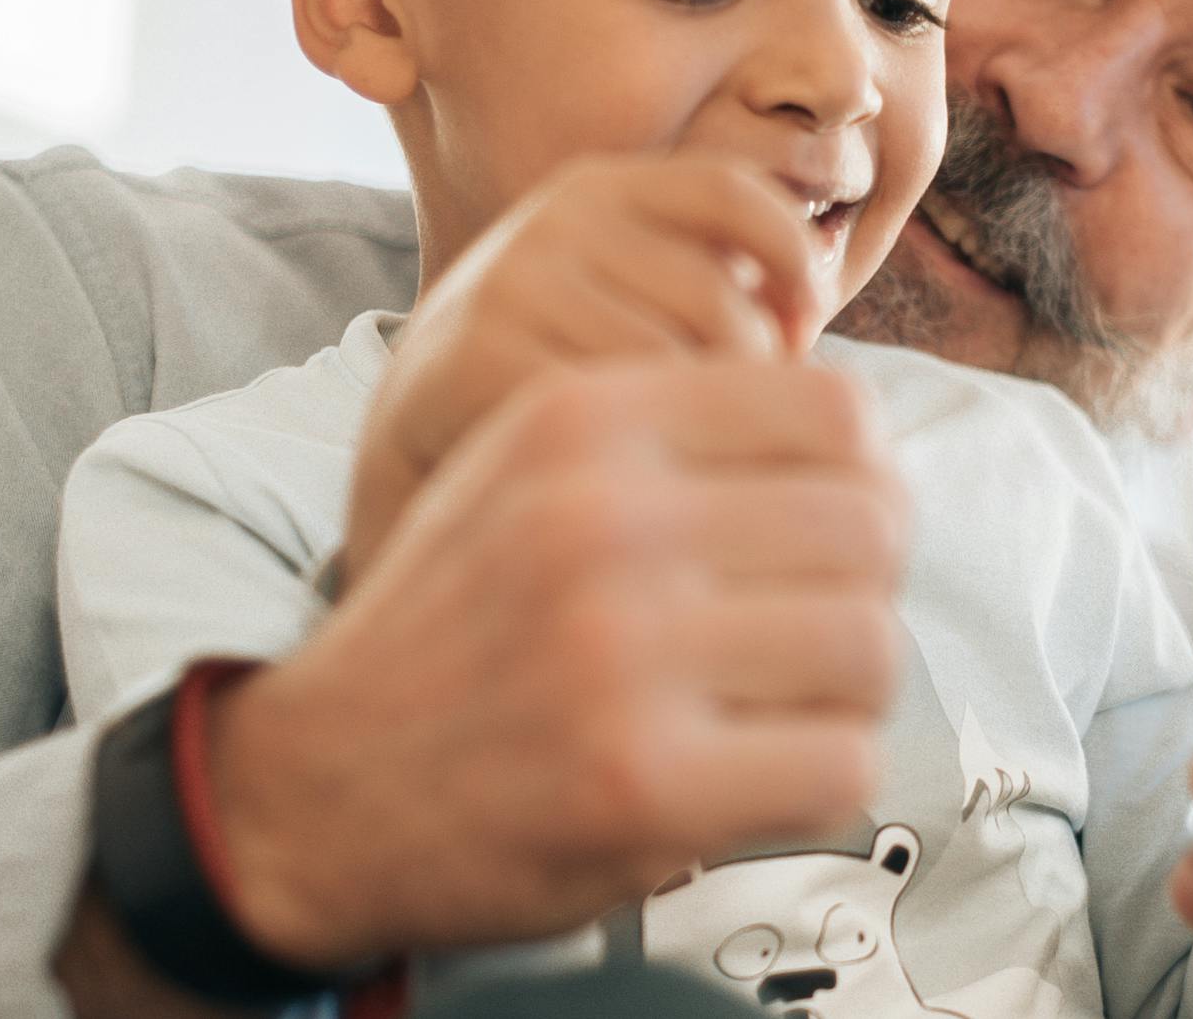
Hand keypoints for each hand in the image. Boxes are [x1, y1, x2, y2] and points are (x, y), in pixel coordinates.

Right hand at [206, 359, 908, 966]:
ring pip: (869, 646)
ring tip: (776, 709)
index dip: (861, 477)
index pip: (835, 409)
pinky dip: (817, 781)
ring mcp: (622, 652)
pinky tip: (750, 778)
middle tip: (807, 634)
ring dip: (844, 693)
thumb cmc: (454, 628)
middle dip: (860, 588)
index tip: (826, 533)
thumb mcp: (527, 468)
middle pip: (870, 526)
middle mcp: (602, 517)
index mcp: (582, 416)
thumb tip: (869, 454)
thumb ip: (674, 436)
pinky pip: (840, 765)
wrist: (322, 783)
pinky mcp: (642, 784)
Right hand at [344, 156, 823, 583]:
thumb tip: (816, 318)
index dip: (793, 260)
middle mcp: (554, 220)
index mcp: (602, 188)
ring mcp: (509, 282)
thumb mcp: (628, 299)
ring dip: (700, 430)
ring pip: (671, 366)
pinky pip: (608, 413)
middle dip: (753, 380)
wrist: (418, 443)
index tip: (807, 333)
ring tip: (687, 466)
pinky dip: (637, 459)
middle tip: (746, 436)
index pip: (735, 193)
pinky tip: (627, 484)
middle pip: (718, 300)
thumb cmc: (562, 377)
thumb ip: (712, 285)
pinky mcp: (475, 352)